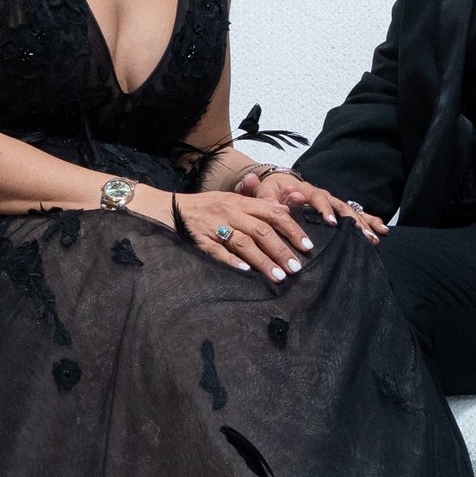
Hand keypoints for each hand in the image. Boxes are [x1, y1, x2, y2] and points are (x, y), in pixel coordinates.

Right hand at [140, 187, 315, 282]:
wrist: (169, 209)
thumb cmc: (205, 206)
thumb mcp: (232, 199)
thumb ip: (258, 206)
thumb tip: (285, 210)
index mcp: (240, 203)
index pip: (273, 214)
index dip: (292, 229)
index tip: (307, 246)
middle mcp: (230, 213)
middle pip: (261, 231)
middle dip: (281, 250)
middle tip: (296, 268)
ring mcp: (215, 227)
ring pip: (243, 243)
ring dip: (263, 260)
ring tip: (278, 277)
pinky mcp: (200, 240)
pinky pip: (217, 251)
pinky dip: (232, 261)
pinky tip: (245, 273)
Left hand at [238, 166, 385, 244]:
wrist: (276, 184)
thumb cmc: (269, 191)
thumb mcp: (264, 192)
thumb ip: (266, 194)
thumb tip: (275, 192)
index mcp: (305, 190)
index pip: (317, 198)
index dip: (325, 209)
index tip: (331, 223)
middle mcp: (322, 195)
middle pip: (341, 206)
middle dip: (353, 220)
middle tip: (362, 235)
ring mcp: (331, 202)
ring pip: (351, 211)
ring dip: (364, 223)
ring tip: (376, 237)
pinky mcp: (336, 210)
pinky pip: (355, 214)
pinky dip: (368, 220)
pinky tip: (381, 231)